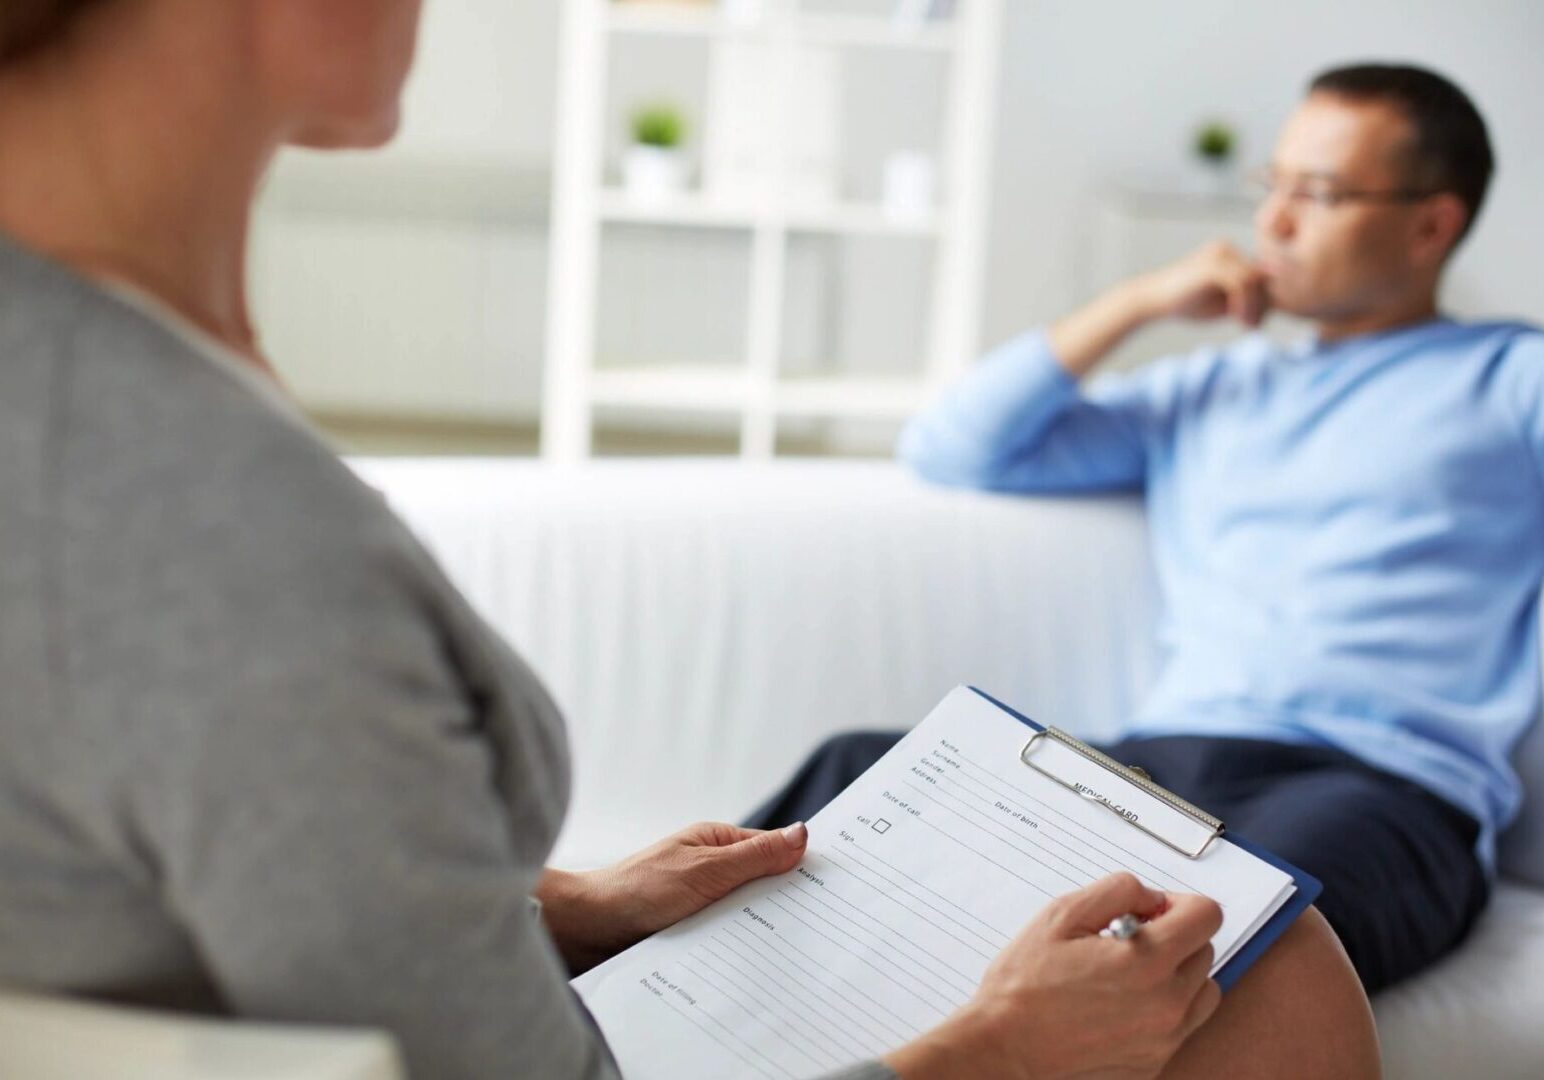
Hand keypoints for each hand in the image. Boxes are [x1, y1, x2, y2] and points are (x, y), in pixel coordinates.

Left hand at [537, 820, 808, 974]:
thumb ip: (755, 856)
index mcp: (719, 843)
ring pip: (749, 917)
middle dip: (789, 903)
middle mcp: (714, 870)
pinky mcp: (694, 933)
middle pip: (766, 886)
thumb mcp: (705, 870)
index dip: (804, 865)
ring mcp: (704, 902)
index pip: (775, 851)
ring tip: (795, 951)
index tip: (839, 884)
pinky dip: (742, 949)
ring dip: (763, 931)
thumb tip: (803, 833)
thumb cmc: (637, 888)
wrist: (587, 930)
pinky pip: (729, 940)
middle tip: (825, 926)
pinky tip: (758, 965)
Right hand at [884, 873, 1223, 1079]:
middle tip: (1129, 939)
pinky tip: (1121, 1002)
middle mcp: (1167, 1004)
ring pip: (1202, 991)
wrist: (1005, 1049)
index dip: (1180, 903)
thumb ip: (1117, 891)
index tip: (1154, 911)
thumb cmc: (1025, 987)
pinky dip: (1163, 1008)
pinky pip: (1182, 1025)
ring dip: (1178, 974)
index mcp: (1148, 962)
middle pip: (1205, 950)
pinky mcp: (1155, 1062)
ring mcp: (1164, 1039)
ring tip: (1132, 973)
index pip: (1207, 916)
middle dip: (1173, 936)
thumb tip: (1151, 897)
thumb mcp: (1062, 914)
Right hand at [1046, 240, 1268, 380]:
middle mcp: (1226, 250)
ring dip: (1254, 306)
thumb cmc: (1183, 304)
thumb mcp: (1222, 303)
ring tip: (1244, 324)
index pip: (1260, 275)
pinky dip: (1244, 303)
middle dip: (1262, 304)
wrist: (1150, 300)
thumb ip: (1245, 300)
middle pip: (1262, 276)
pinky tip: (1236, 317)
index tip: (1253, 323)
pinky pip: (1242, 283)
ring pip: (1255, 280)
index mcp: (1229, 256)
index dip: (1263, 300)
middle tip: (1252, 326)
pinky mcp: (1213, 265)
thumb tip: (1273, 307)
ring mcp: (1220, 255)